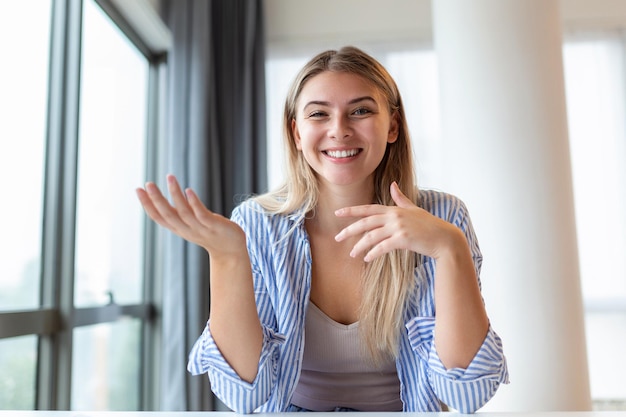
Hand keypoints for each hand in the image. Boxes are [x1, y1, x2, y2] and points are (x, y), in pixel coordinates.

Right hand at [136, 174, 246, 258]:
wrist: (231, 250)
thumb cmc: (209, 233)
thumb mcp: (189, 224)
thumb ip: (177, 213)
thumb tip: (161, 199)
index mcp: (179, 228)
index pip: (159, 217)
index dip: (147, 205)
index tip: (138, 189)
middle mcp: (187, 229)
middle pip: (168, 215)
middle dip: (157, 199)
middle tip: (148, 183)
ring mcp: (200, 228)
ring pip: (184, 212)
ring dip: (176, 195)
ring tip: (170, 178)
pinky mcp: (214, 226)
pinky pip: (202, 215)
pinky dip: (194, 203)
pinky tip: (189, 190)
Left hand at [334, 182, 459, 261]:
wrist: (444, 238)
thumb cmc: (429, 225)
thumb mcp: (413, 209)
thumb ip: (400, 198)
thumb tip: (392, 184)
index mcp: (394, 209)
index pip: (368, 209)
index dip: (351, 211)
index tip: (337, 213)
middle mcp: (394, 216)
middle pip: (365, 222)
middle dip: (349, 230)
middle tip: (337, 238)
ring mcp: (398, 227)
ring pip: (372, 237)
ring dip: (360, 246)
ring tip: (352, 254)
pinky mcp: (403, 239)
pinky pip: (382, 247)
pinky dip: (373, 253)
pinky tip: (367, 259)